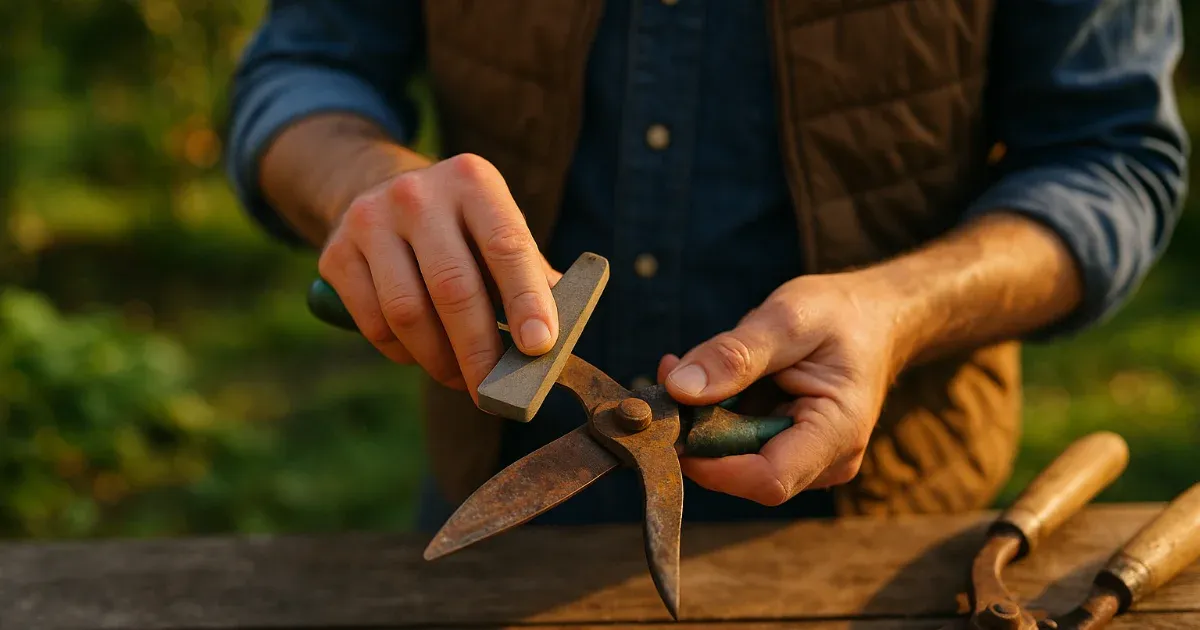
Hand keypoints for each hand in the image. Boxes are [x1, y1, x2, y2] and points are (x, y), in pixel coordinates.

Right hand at [317, 153, 561, 401]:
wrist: (378, 193)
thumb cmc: (461, 230)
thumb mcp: (498, 230)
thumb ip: (530, 279)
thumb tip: (552, 344)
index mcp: (473, 182)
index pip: (506, 246)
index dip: (525, 300)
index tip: (539, 347)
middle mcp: (418, 194)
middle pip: (452, 288)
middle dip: (479, 351)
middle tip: (496, 393)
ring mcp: (369, 221)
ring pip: (407, 313)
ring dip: (440, 361)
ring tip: (463, 380)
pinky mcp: (335, 253)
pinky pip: (374, 324)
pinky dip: (403, 354)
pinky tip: (423, 355)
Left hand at [657, 273, 906, 505]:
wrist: (870, 318)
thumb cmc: (840, 315)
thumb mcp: (789, 317)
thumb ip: (737, 354)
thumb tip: (680, 389)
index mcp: (837, 432)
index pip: (769, 480)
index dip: (713, 466)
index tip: (671, 426)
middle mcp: (824, 460)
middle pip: (743, 472)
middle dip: (698, 432)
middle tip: (668, 377)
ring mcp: (804, 459)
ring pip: (732, 459)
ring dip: (699, 419)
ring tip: (684, 366)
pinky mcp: (784, 447)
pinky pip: (736, 443)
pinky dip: (711, 413)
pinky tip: (703, 376)